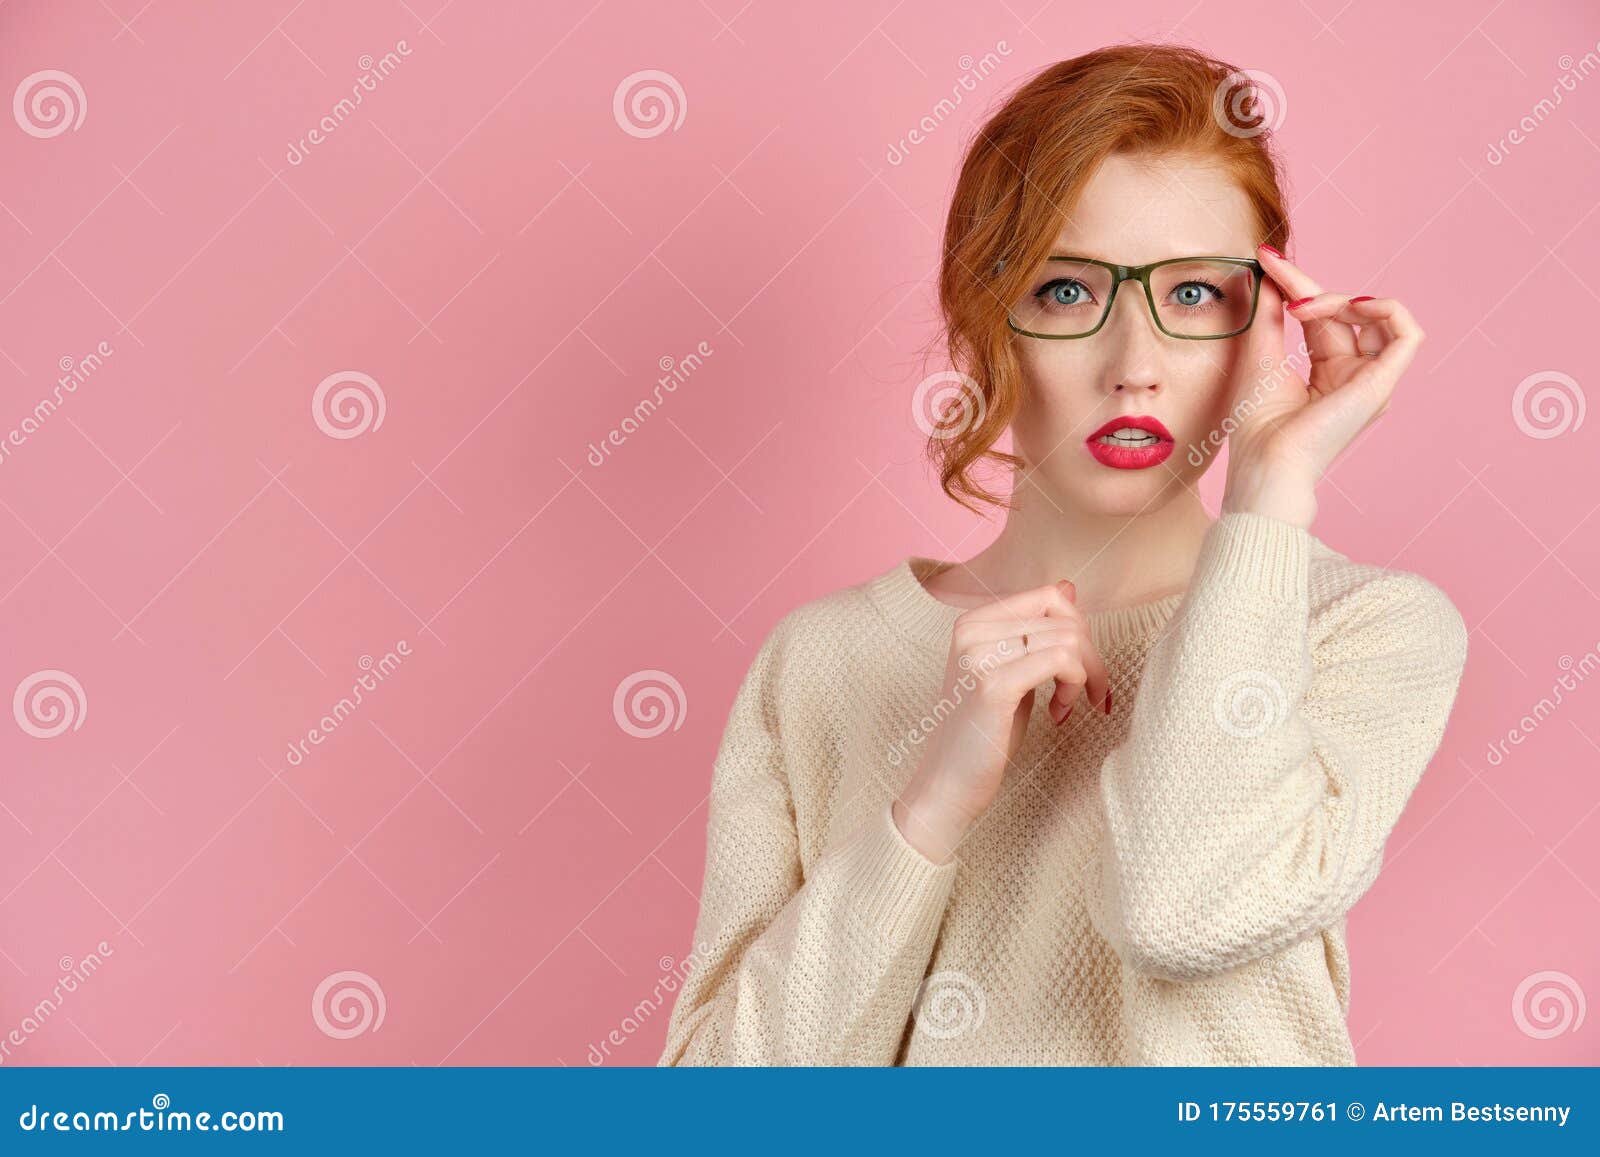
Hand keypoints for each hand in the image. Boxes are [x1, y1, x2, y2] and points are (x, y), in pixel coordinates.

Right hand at [893, 579, 1110, 863]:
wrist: (949, 783)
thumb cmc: (984, 733)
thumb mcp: (1013, 671)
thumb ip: (1035, 631)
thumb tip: (1068, 586)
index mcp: (972, 620)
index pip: (1049, 596)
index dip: (1079, 630)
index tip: (1082, 669)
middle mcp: (972, 630)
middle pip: (1065, 619)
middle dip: (1091, 658)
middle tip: (1088, 697)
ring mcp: (980, 655)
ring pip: (1070, 639)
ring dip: (1084, 677)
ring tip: (1065, 709)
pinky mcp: (993, 684)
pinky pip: (1063, 661)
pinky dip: (1075, 688)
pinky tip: (1058, 715)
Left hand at [1219, 243, 1426, 526]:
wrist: (1266, 462)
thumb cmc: (1256, 426)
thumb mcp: (1260, 355)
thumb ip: (1269, 313)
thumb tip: (1269, 273)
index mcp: (1327, 374)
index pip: (1322, 317)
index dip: (1297, 283)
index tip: (1264, 257)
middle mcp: (1354, 377)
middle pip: (1346, 313)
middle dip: (1310, 287)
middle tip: (1276, 275)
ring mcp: (1370, 381)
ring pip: (1376, 318)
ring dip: (1340, 299)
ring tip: (1305, 307)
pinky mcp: (1382, 384)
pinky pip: (1407, 334)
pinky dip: (1385, 309)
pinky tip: (1351, 304)